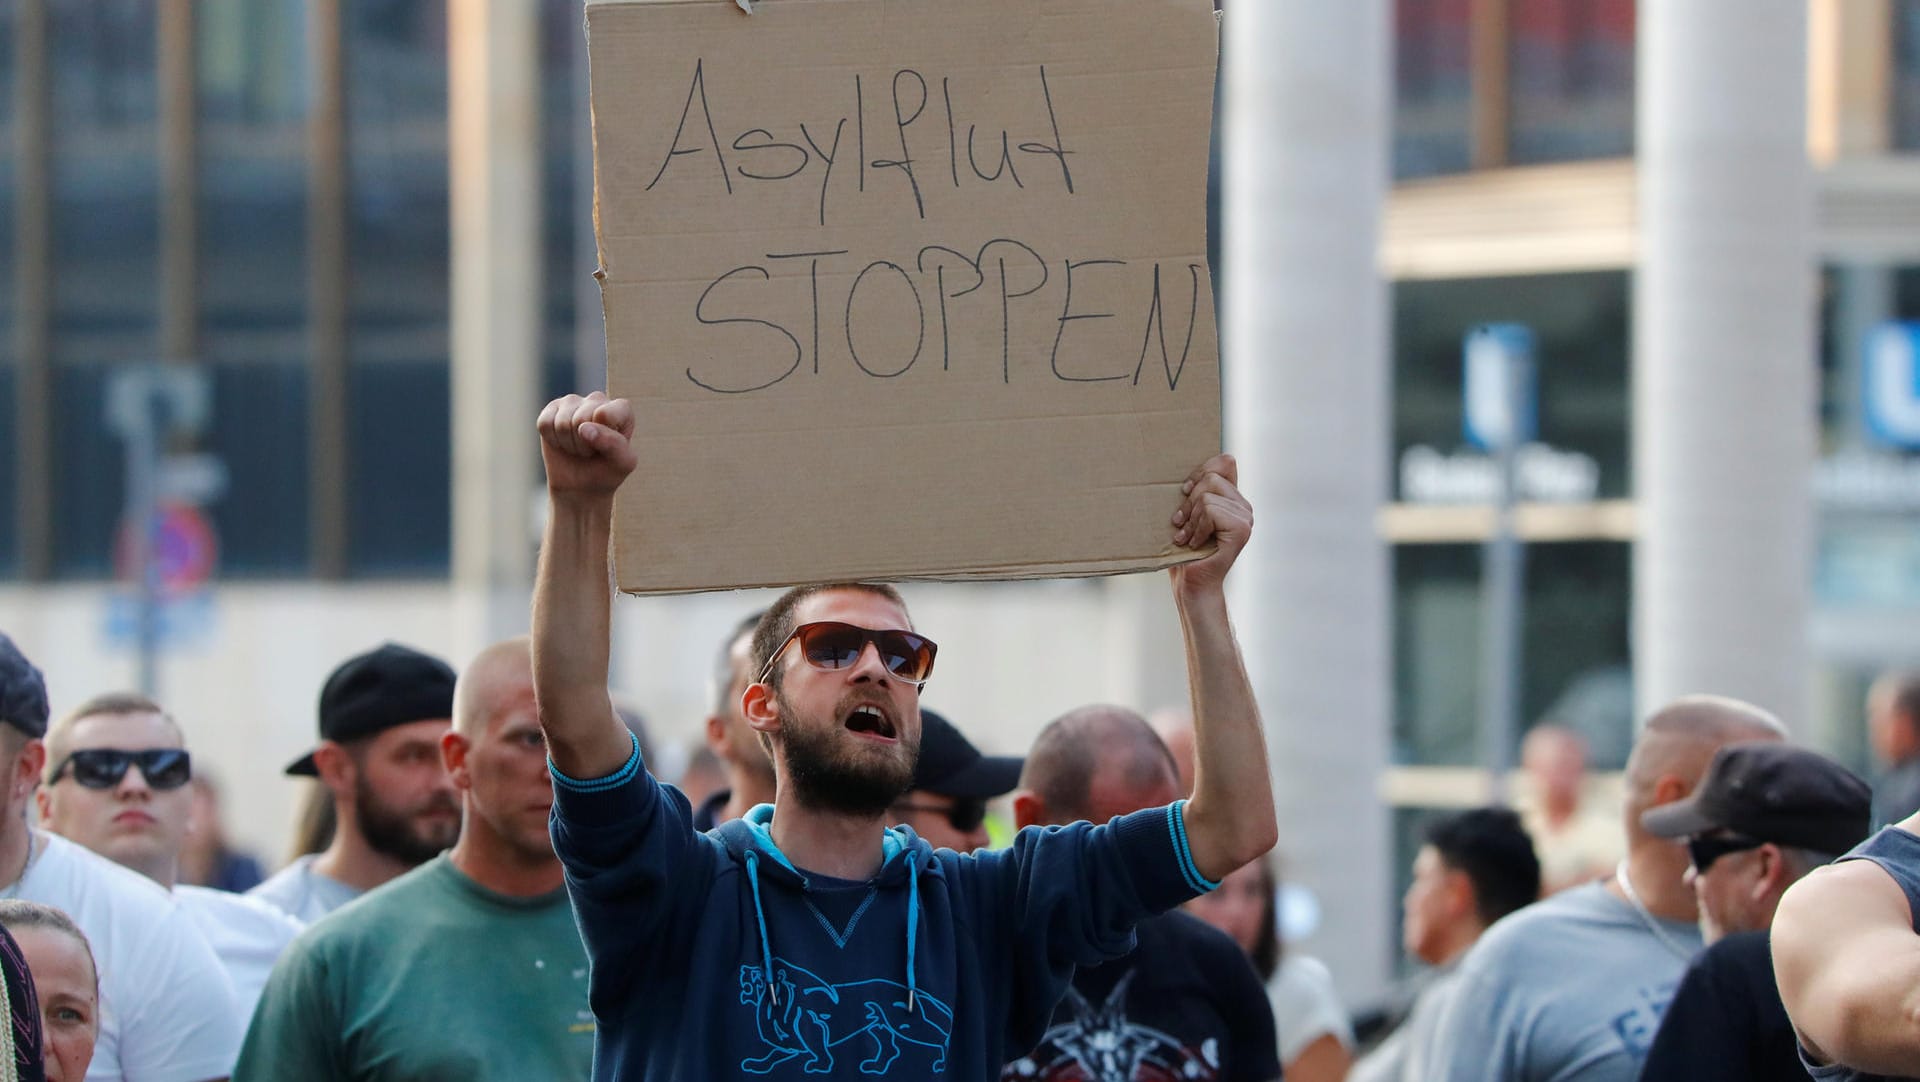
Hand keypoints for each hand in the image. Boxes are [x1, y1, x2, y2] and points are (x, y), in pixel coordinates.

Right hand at [537, 392, 636, 499]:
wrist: (581, 485)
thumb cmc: (607, 471)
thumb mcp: (622, 463)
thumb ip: (613, 443)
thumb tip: (583, 428)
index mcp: (621, 409)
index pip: (604, 414)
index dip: (601, 437)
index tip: (607, 448)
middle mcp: (597, 399)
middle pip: (580, 419)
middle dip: (583, 444)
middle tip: (589, 452)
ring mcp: (573, 402)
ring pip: (562, 422)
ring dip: (568, 444)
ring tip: (577, 448)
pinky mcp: (552, 409)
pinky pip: (545, 423)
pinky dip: (552, 440)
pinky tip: (562, 442)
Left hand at [1169, 454, 1251, 597]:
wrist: (1191, 583)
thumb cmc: (1184, 550)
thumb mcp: (1186, 513)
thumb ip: (1194, 491)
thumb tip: (1185, 472)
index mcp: (1233, 498)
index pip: (1225, 462)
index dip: (1201, 470)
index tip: (1185, 491)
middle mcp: (1244, 506)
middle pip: (1211, 478)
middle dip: (1188, 502)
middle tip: (1181, 524)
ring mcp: (1246, 517)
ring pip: (1207, 497)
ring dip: (1191, 520)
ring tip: (1188, 537)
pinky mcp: (1242, 529)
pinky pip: (1211, 512)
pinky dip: (1197, 529)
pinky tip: (1195, 544)